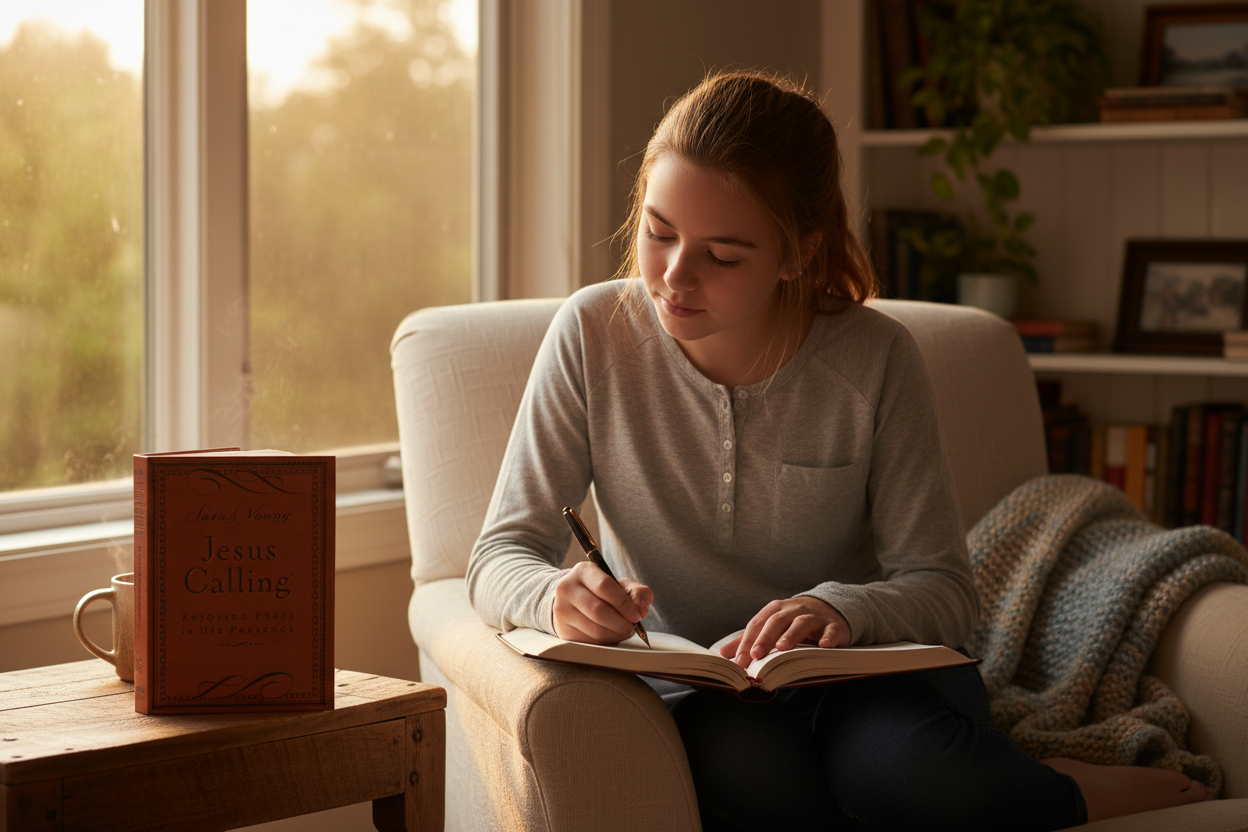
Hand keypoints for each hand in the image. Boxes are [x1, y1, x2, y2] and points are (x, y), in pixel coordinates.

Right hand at [552, 560, 652, 644]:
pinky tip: (611, 636)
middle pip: (598, 610)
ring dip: (616, 634)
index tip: (637, 615)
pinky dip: (606, 641)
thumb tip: (643, 608)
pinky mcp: (563, 629)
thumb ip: (637, 592)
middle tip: (633, 628)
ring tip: (625, 632)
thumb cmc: (601, 592)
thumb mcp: (619, 585)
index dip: (624, 603)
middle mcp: (567, 588)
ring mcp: (562, 610)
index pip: (604, 586)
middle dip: (621, 623)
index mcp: (583, 571)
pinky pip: (590, 640)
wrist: (571, 600)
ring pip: (594, 629)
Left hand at [718, 596, 850, 667]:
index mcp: (775, 610)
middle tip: (755, 655)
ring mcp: (814, 616)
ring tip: (782, 648)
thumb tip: (722, 654)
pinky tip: (824, 645)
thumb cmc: (793, 621)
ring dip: (792, 635)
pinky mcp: (833, 625)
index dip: (747, 641)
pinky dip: (828, 637)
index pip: (758, 624)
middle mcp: (793, 610)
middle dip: (765, 638)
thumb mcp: (771, 627)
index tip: (739, 660)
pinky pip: (831, 630)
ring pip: (801, 623)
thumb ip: (748, 639)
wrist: (828, 608)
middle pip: (777, 621)